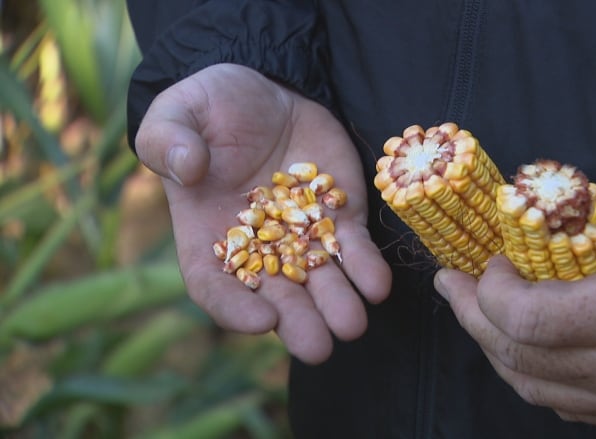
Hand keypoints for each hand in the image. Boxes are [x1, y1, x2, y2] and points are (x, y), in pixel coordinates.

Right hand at [135, 63, 390, 363]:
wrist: (263, 93)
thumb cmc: (208, 108)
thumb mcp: (177, 113)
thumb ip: (169, 139)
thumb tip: (187, 167)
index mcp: (207, 234)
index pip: (214, 283)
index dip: (233, 307)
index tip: (260, 320)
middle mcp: (257, 246)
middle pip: (275, 295)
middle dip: (298, 323)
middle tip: (318, 347)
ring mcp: (302, 234)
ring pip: (320, 280)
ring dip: (338, 305)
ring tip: (354, 323)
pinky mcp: (338, 215)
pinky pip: (353, 247)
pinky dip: (366, 267)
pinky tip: (378, 285)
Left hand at [434, 188, 595, 425]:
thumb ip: (578, 211)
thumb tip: (524, 209)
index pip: (524, 319)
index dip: (489, 291)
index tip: (487, 262)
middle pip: (516, 357)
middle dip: (472, 318)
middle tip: (454, 286)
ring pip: (532, 387)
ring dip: (496, 348)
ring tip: (478, 313)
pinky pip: (564, 403)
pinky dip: (532, 374)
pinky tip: (524, 345)